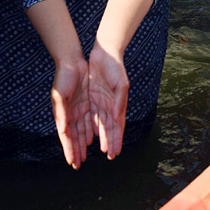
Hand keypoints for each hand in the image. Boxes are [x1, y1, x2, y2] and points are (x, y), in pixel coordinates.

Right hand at [51, 55, 92, 168]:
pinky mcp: (85, 104)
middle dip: (76, 151)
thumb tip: (63, 130)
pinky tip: (93, 139)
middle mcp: (69, 115)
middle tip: (78, 166)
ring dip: (83, 144)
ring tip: (85, 157)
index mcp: (62, 115)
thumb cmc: (63, 77)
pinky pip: (89, 121)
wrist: (72, 62)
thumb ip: (61, 113)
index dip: (69, 150)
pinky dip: (90, 131)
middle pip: (74, 137)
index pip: (66, 137)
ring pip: (82, 131)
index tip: (72, 162)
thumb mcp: (60, 95)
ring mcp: (78, 110)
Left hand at [87, 44, 127, 159]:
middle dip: (109, 143)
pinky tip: (89, 136)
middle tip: (108, 157)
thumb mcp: (120, 84)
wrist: (104, 53)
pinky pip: (91, 116)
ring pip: (100, 125)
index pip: (117, 127)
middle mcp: (110, 106)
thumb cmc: (115, 67)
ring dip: (100, 137)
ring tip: (98, 150)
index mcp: (118, 105)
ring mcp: (101, 103)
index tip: (115, 153)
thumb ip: (119, 102)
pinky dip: (91, 126)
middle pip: (109, 129)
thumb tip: (117, 118)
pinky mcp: (92, 98)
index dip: (116, 140)